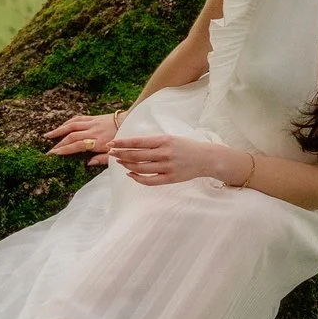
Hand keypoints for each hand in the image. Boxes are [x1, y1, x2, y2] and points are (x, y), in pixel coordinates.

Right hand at [43, 110, 122, 166]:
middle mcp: (93, 131)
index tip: (54, 154)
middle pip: (72, 136)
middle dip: (59, 143)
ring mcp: (92, 123)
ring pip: (72, 125)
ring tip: (48, 136)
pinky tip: (61, 126)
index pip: (77, 145)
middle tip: (49, 150)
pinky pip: (78, 118)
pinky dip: (68, 122)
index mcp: (99, 142)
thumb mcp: (115, 154)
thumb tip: (87, 164)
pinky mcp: (94, 117)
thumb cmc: (124, 140)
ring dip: (59, 130)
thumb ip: (102, 159)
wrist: (131, 122)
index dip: (65, 149)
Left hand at [108, 132, 249, 187]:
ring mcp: (167, 167)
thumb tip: (131, 145)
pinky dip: (137, 178)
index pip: (138, 142)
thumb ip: (153, 142)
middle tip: (110, 153)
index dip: (122, 144)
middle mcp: (165, 153)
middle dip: (120, 154)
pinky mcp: (170, 178)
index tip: (111, 144)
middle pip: (136, 155)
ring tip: (119, 162)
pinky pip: (149, 181)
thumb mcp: (170, 138)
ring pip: (140, 168)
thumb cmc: (186, 146)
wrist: (206, 158)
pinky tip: (130, 174)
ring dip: (126, 165)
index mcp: (164, 140)